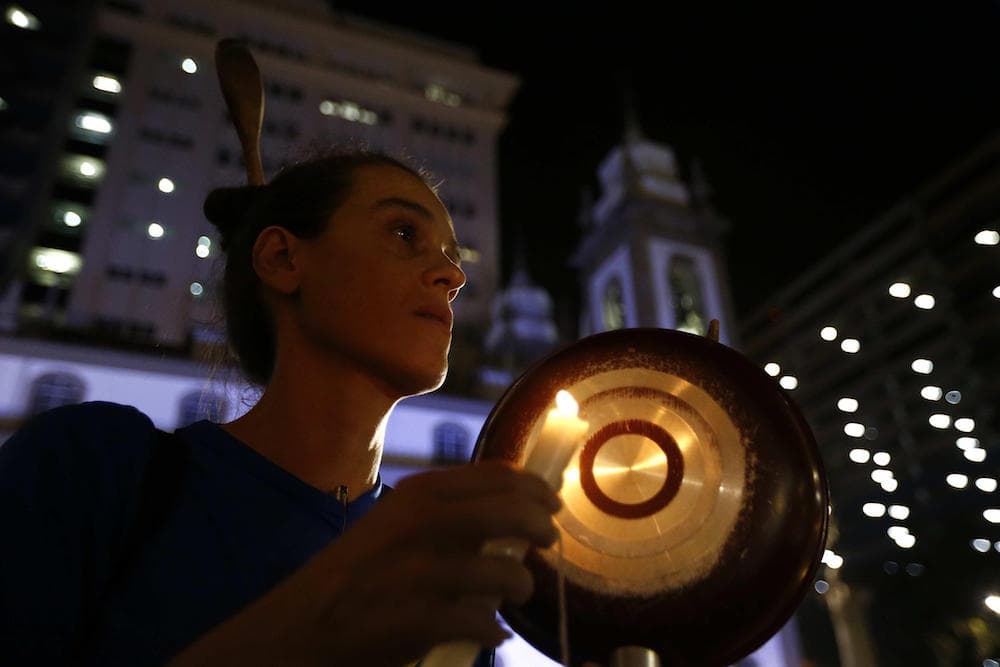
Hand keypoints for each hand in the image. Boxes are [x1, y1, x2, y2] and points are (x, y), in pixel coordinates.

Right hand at [170, 461, 560, 666]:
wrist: (299, 625)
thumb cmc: (359, 572)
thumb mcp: (398, 524)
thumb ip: (450, 513)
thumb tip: (518, 510)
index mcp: (418, 493)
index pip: (496, 476)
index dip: (534, 488)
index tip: (552, 501)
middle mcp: (419, 523)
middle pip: (508, 513)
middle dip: (538, 526)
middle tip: (549, 540)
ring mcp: (415, 572)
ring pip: (502, 572)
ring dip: (520, 585)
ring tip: (518, 593)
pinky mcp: (412, 619)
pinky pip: (478, 621)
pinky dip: (493, 628)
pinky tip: (493, 633)